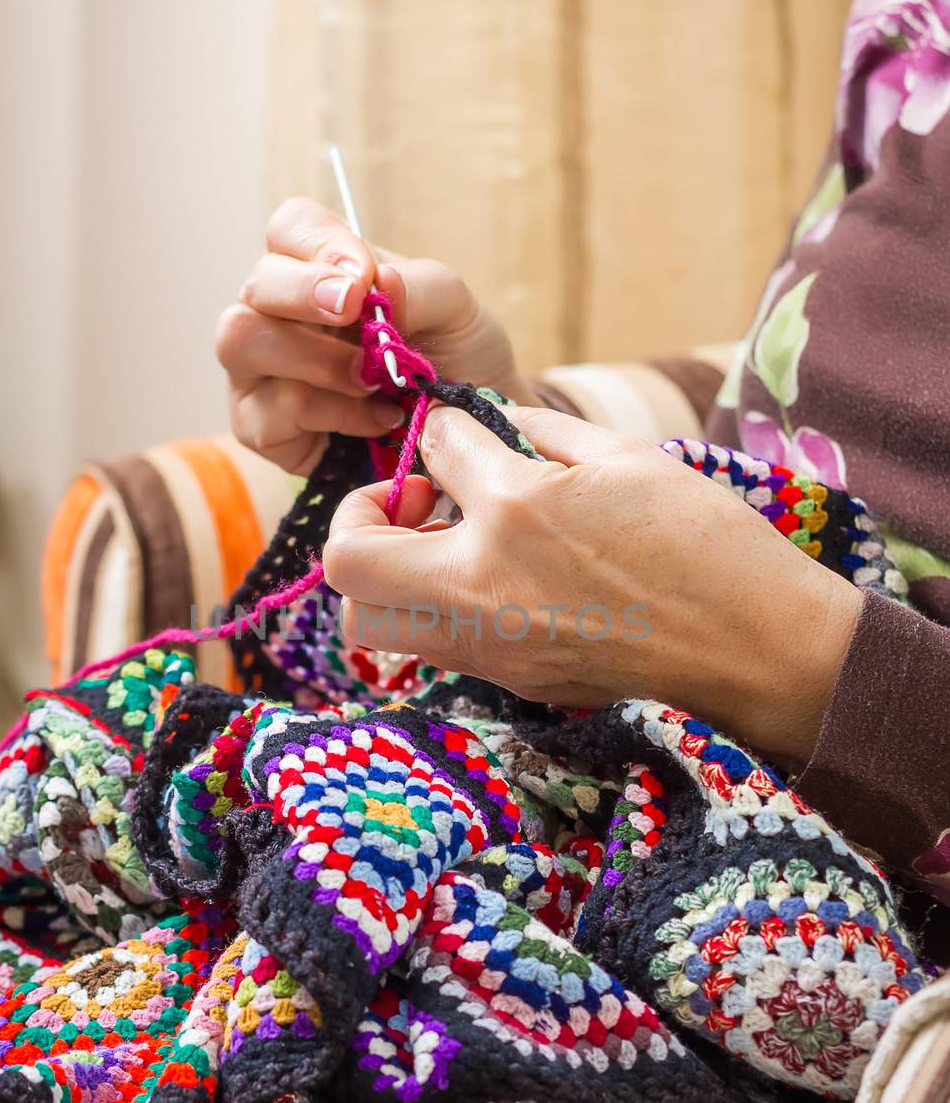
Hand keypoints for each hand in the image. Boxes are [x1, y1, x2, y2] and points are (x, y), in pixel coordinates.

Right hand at [215, 197, 535, 474]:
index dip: (320, 244)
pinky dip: (335, 415)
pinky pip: (273, 411)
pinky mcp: (259, 426)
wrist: (463, 432)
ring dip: (318, 360)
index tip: (365, 278)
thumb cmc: (451, 360)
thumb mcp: (455, 311)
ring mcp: (258, 370)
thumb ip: (419, 287)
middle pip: (256, 284)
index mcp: (318, 269)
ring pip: (243, 341)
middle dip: (303, 293)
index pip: (291, 228)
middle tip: (356, 312)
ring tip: (374, 382)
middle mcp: (276, 312)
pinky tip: (378, 421)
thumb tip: (377, 280)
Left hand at [322, 405, 863, 765]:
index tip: (461, 433)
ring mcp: (489, 645)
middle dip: (360, 515)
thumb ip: (545, 431)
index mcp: (516, 510)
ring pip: (370, 621)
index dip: (441, 430)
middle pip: (348, 559)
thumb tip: (494, 422)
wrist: (753, 649)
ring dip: (384, 574)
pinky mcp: (509, 680)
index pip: (433, 450)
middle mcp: (480, 585)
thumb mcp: (628, 456)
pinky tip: (489, 580)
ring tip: (443, 547)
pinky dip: (433, 608)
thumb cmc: (706, 543)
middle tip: (415, 500)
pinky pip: (430, 645)